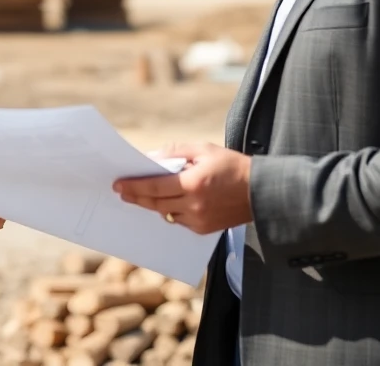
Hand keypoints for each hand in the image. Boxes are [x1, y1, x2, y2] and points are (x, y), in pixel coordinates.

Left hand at [113, 142, 252, 234]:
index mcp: (193, 184)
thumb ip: (176, 152)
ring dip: (153, 204)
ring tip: (141, 195)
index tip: (118, 184)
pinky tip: (166, 203)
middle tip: (122, 192)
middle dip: (136, 197)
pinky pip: (179, 222)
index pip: (154, 187)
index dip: (134, 186)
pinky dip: (171, 212)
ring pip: (165, 214)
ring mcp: (199, 220)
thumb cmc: (232, 166)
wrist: (261, 191)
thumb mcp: (204, 150)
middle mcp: (194, 205)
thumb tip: (152, 158)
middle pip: (155, 203)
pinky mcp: (204, 230)